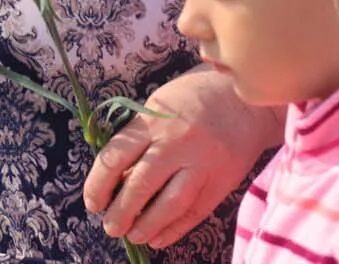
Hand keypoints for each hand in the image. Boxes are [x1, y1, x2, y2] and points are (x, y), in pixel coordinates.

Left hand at [84, 66, 283, 248]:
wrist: (246, 102)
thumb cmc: (191, 100)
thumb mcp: (157, 109)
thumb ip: (138, 140)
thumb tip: (117, 181)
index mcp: (152, 122)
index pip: (116, 157)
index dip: (99, 184)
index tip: (93, 202)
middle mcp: (175, 143)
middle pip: (141, 184)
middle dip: (121, 211)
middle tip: (110, 227)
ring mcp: (201, 164)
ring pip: (170, 203)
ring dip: (148, 224)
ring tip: (133, 236)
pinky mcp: (222, 182)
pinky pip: (196, 212)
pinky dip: (175, 229)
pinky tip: (159, 238)